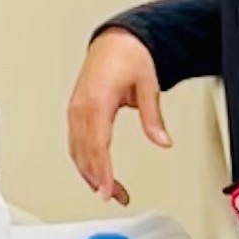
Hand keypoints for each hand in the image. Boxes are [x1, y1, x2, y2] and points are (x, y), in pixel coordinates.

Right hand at [66, 30, 169, 204]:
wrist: (114, 41)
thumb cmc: (128, 56)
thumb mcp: (147, 85)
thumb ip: (153, 116)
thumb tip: (162, 141)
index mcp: (97, 102)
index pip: (98, 146)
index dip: (102, 173)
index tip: (108, 191)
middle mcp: (81, 108)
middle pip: (85, 154)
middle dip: (98, 180)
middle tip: (115, 197)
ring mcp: (75, 111)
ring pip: (76, 152)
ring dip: (90, 174)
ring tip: (108, 191)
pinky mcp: (75, 112)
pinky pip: (75, 143)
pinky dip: (84, 161)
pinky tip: (95, 173)